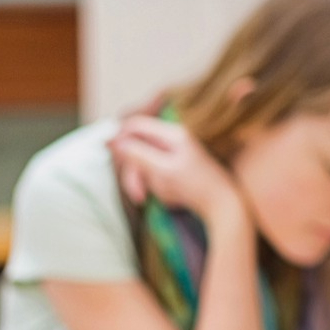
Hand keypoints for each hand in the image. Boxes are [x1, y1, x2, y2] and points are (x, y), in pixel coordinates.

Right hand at [108, 116, 248, 241]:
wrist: (222, 205)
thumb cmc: (194, 187)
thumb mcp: (161, 171)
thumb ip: (137, 154)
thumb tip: (113, 141)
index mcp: (172, 134)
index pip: (136, 125)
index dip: (119, 137)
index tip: (107, 153)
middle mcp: (173, 139)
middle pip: (138, 146)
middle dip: (133, 171)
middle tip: (137, 195)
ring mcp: (174, 152)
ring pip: (144, 161)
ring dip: (141, 180)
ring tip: (149, 198)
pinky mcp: (175, 166)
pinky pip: (153, 170)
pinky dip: (151, 183)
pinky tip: (162, 195)